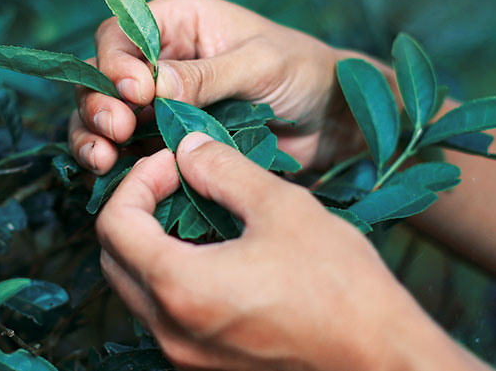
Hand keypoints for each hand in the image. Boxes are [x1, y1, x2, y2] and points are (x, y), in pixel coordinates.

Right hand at [69, 0, 367, 173]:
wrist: (332, 120)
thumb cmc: (305, 72)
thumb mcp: (259, 64)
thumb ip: (205, 76)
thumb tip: (150, 86)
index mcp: (178, 21)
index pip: (120, 34)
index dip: (115, 64)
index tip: (135, 94)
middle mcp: (159, 58)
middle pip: (101, 77)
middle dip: (97, 104)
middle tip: (115, 131)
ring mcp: (159, 103)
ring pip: (104, 117)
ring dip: (93, 137)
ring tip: (104, 159)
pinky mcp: (166, 141)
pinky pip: (127, 152)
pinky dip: (114, 165)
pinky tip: (112, 176)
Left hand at [95, 132, 488, 370]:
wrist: (381, 357)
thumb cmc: (341, 284)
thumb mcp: (282, 207)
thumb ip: (222, 170)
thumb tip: (187, 148)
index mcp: (181, 288)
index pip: (114, 224)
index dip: (137, 181)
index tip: (174, 163)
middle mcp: (171, 330)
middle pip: (116, 259)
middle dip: (138, 211)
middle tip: (179, 182)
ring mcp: (185, 356)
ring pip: (138, 290)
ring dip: (154, 244)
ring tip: (200, 214)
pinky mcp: (206, 368)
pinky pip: (166, 316)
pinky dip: (174, 277)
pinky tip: (217, 254)